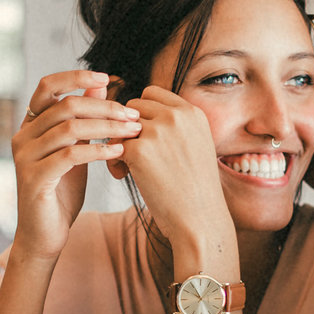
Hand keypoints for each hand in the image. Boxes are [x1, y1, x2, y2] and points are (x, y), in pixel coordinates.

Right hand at [10, 70, 141, 264]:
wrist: (45, 235)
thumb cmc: (62, 191)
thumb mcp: (75, 149)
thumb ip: (83, 118)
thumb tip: (100, 83)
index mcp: (30, 125)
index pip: (47, 86)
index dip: (76, 76)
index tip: (107, 77)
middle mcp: (22, 137)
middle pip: (65, 106)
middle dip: (104, 107)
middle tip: (133, 115)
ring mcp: (25, 157)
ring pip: (69, 129)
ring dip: (106, 127)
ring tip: (132, 132)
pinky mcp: (34, 178)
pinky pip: (70, 155)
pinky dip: (98, 150)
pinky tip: (119, 151)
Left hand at [116, 86, 232, 265]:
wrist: (200, 219)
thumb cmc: (195, 189)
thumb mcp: (196, 145)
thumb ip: (174, 126)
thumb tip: (134, 115)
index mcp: (192, 112)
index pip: (152, 93)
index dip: (142, 112)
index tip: (143, 134)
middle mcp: (176, 116)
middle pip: (133, 106)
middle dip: (127, 127)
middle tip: (131, 152)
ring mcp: (158, 132)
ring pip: (120, 125)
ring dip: (117, 142)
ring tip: (124, 166)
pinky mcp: (139, 151)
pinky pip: (113, 146)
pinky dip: (113, 160)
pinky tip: (122, 176)